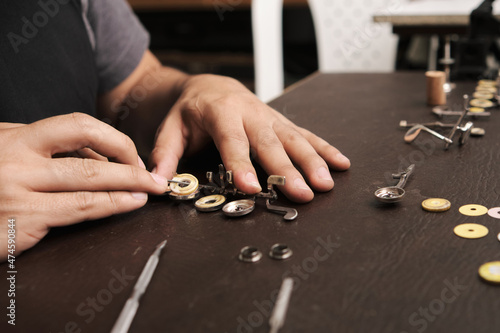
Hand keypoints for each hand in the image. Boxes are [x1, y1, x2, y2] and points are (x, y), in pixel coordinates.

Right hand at [0, 113, 168, 260]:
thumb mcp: (9, 147)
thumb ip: (49, 149)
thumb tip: (102, 158)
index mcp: (16, 137)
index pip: (78, 125)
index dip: (113, 139)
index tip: (132, 153)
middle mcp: (16, 162)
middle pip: (89, 161)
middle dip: (131, 168)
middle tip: (155, 175)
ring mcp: (16, 193)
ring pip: (87, 189)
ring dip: (127, 190)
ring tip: (149, 191)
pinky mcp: (17, 225)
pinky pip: (74, 215)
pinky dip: (107, 209)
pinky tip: (124, 206)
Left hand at [149, 74, 349, 202]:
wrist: (212, 85)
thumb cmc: (191, 110)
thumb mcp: (171, 128)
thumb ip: (165, 154)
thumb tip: (157, 182)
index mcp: (221, 112)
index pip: (232, 140)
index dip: (241, 164)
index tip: (251, 187)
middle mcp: (250, 113)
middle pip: (271, 143)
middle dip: (288, 170)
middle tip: (302, 192)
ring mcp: (270, 117)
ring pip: (294, 138)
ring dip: (312, 161)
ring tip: (326, 184)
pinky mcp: (281, 122)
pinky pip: (306, 134)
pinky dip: (324, 148)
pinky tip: (341, 163)